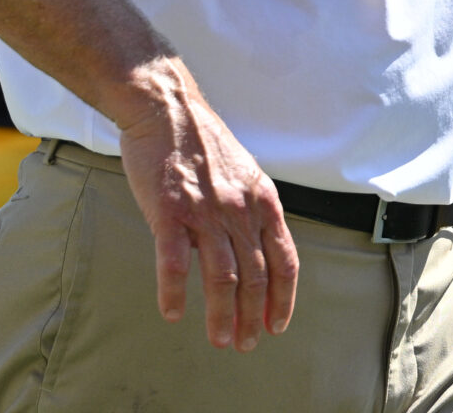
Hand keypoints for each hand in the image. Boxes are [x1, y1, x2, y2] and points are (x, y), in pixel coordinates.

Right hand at [114, 57, 298, 351]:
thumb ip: (252, 210)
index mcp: (262, 200)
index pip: (284, 260)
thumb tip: (257, 250)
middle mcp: (239, 208)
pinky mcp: (169, 211)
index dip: (283, 297)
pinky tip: (173, 313)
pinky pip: (173, 262)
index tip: (277, 324)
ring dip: (222, 315)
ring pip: (222, 276)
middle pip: (256, 276)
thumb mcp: (245, 173)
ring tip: (221, 340)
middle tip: (246, 344)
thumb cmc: (203, 142)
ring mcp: (205, 211)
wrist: (168, 108)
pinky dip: (174, 292)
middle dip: (255, 316)